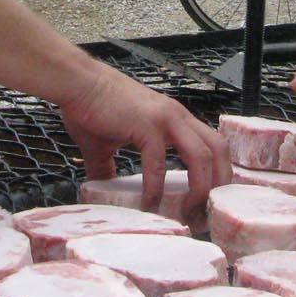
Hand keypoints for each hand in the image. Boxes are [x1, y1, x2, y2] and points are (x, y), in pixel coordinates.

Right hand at [55, 67, 228, 210]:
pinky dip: (156, 186)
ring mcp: (165, 119)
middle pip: (219, 150)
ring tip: (186, 212)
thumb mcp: (107, 143)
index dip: (215, 175)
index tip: (204, 203)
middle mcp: (177, 117)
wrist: (76, 83)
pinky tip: (148, 202)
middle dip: (218, 184)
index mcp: (175, 119)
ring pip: (201, 156)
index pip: (212, 146)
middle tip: (203, 213)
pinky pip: (159, 161)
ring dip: (199, 188)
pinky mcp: (146, 124)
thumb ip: (109, 168)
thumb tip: (103, 190)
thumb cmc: (91, 106)